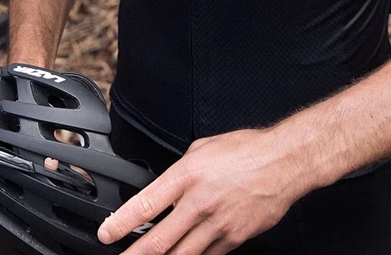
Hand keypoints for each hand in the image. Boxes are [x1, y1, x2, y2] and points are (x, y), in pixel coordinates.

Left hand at [97, 127, 308, 253]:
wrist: (284, 162)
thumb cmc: (246, 150)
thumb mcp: (203, 148)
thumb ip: (181, 172)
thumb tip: (167, 190)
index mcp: (188, 175)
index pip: (146, 205)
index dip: (120, 224)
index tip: (106, 234)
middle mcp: (199, 203)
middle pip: (158, 242)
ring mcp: (217, 225)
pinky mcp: (234, 239)